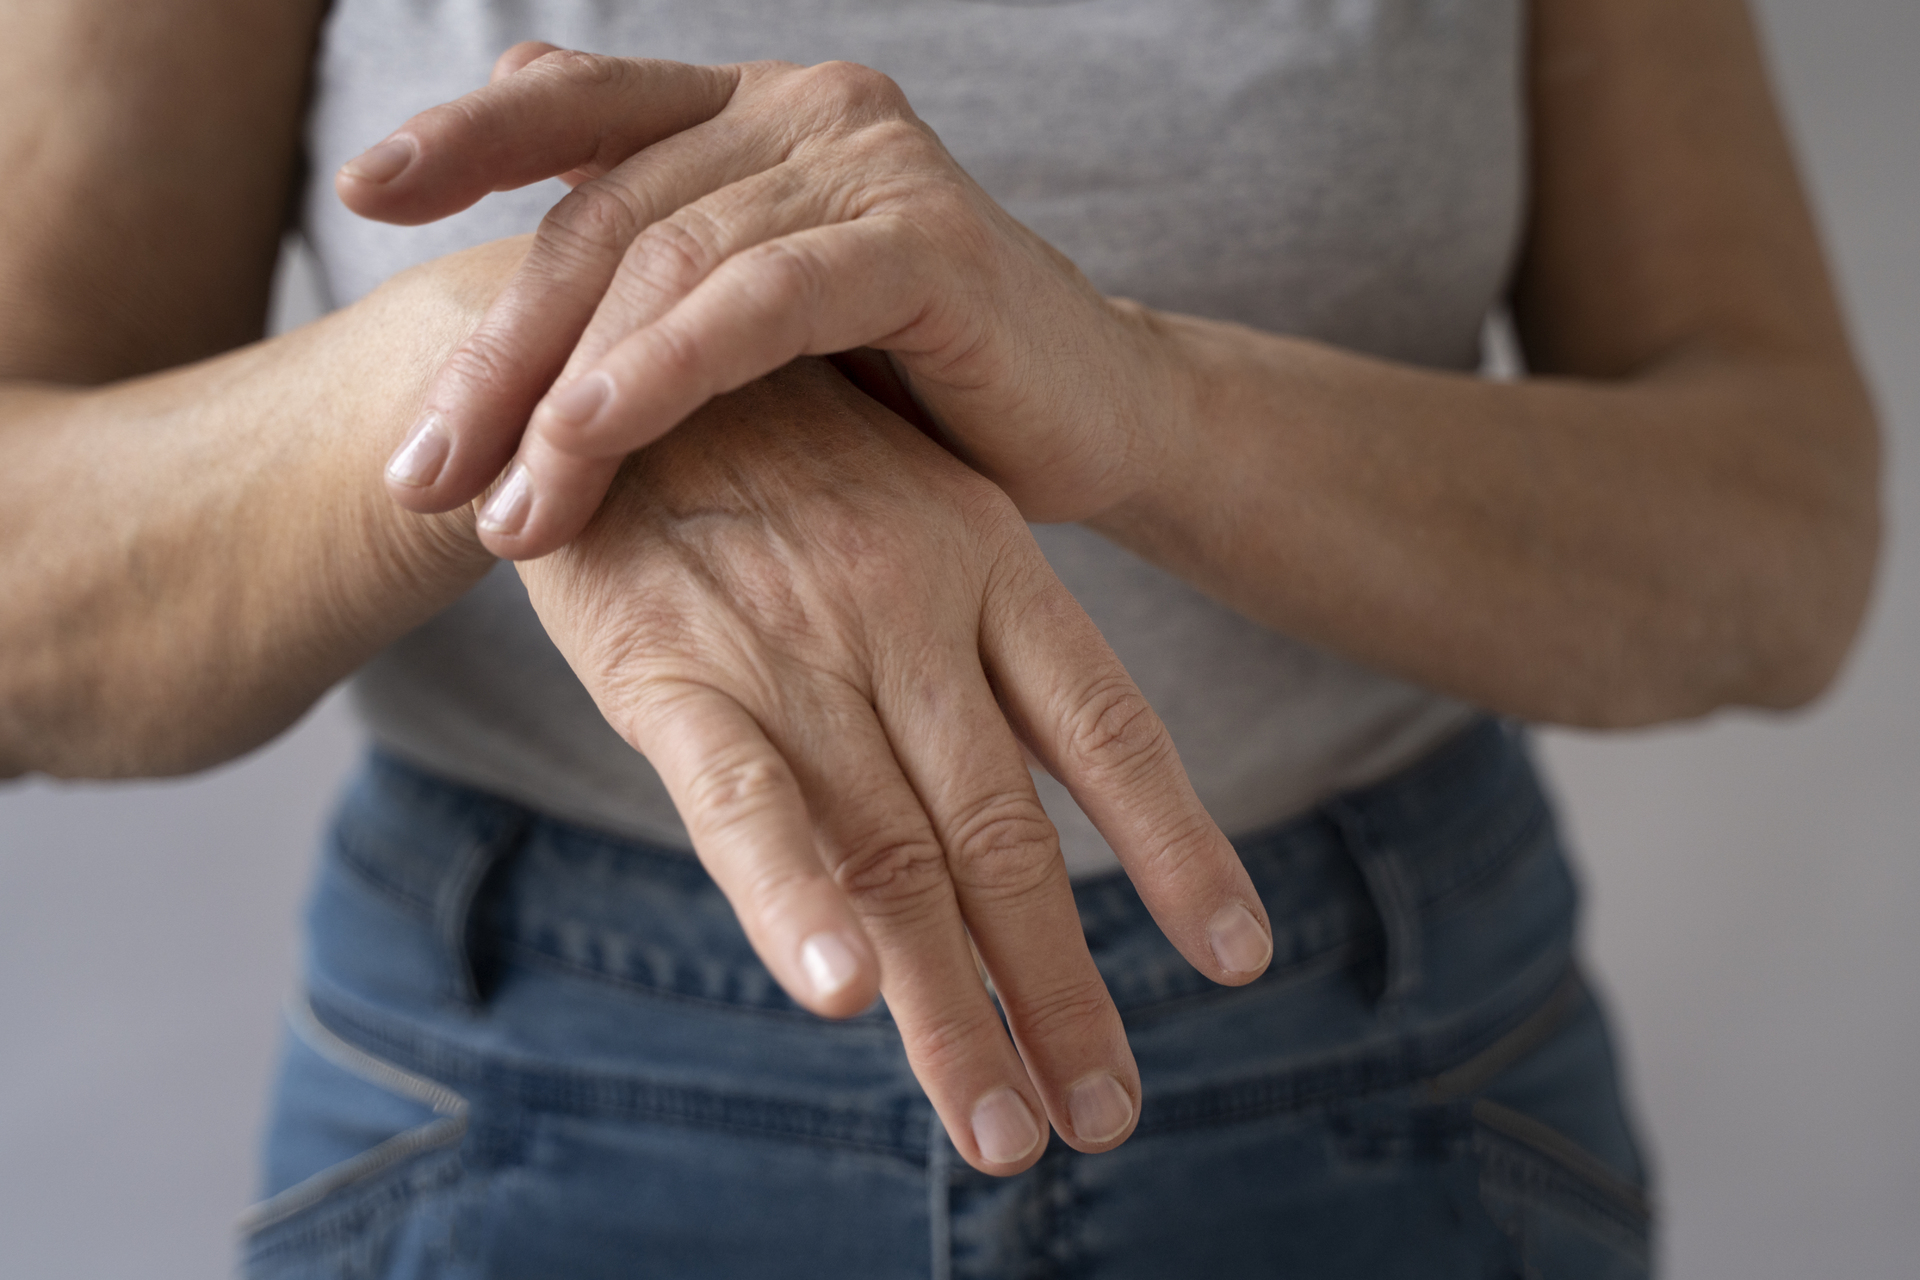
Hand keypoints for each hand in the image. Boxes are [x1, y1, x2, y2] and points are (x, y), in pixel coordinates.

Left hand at [343, 45, 1180, 557]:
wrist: (1095, 426)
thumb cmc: (920, 396)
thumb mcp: (771, 331)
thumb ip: (666, 288)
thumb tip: (525, 321)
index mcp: (756, 112)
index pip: (586, 102)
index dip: (468, 135)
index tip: (359, 195)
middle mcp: (805, 109)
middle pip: (605, 212)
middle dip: (500, 352)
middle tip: (420, 471)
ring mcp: (866, 161)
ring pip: (669, 258)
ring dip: (565, 392)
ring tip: (499, 506)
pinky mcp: (923, 237)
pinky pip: (760, 299)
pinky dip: (665, 368)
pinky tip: (591, 436)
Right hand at [518, 358, 1271, 1172]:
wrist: (600, 358)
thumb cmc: (770, 461)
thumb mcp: (906, 510)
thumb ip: (973, 651)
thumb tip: (1050, 802)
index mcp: (985, 560)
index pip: (1110, 724)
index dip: (1177, 844)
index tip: (1237, 957)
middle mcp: (911, 607)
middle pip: (1006, 832)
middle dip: (1059, 986)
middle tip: (1104, 1114)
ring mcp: (796, 640)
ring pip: (894, 849)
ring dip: (955, 1007)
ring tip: (1009, 1130)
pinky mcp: (671, 669)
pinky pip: (743, 797)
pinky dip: (794, 896)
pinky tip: (841, 995)